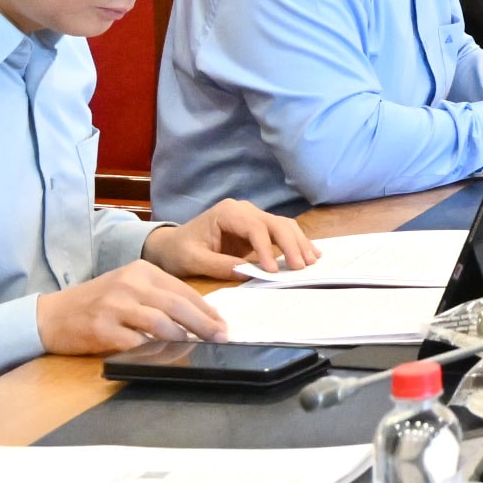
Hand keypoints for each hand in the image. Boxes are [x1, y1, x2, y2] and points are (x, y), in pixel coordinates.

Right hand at [36, 259, 227, 354]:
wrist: (51, 315)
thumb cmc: (95, 302)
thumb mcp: (129, 288)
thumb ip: (158, 297)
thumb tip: (199, 317)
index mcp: (142, 270)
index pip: (183, 290)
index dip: (206, 309)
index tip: (222, 324)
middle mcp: (131, 284)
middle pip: (178, 305)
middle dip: (204, 324)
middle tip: (221, 338)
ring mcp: (116, 305)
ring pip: (161, 323)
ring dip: (183, 338)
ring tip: (195, 348)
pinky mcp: (103, 328)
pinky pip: (137, 341)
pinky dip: (154, 350)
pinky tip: (165, 356)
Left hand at [148, 200, 314, 280]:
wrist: (171, 245)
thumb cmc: (179, 251)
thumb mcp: (193, 261)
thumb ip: (220, 265)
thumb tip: (248, 273)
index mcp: (227, 213)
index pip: (255, 228)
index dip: (267, 249)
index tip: (273, 271)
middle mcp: (244, 210)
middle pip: (276, 223)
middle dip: (291, 244)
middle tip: (301, 267)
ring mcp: (253, 217)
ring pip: (284, 225)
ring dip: (299, 242)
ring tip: (311, 262)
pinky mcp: (257, 229)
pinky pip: (281, 233)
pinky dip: (295, 242)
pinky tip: (309, 254)